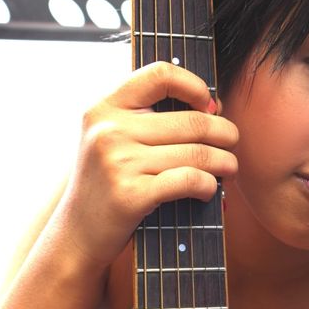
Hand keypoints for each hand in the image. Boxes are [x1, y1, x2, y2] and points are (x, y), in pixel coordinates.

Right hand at [55, 62, 237, 266]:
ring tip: (229, 168)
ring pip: (197, 153)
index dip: (195, 85)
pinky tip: (209, 190)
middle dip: (224, 132)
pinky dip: (209, 185)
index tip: (209, 104)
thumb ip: (147, 118)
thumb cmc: (106, 184)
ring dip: (225, 162)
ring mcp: (119, 163)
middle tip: (232, 142)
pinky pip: (190, 180)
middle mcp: (109, 130)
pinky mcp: (132, 195)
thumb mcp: (111, 140)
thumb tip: (213, 105)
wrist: (76, 234)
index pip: (160, 74)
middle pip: (191, 120)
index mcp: (104, 108)